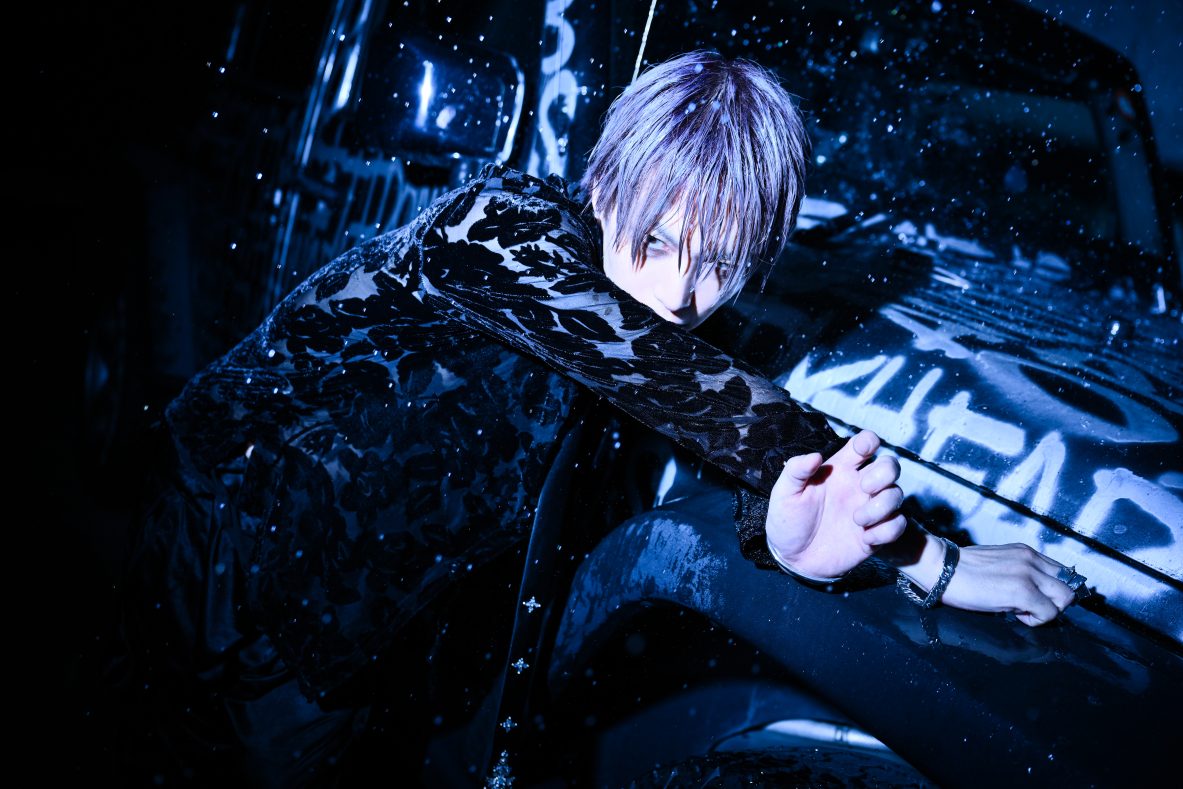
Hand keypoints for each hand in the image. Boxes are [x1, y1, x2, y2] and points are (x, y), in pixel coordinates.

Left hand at [765, 429, 906, 579]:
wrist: (793, 559)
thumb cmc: (787, 522)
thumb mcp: (784, 494)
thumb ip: (796, 471)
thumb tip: (815, 456)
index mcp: (838, 470)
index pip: (864, 445)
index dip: (869, 440)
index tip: (864, 449)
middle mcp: (858, 487)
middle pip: (890, 465)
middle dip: (885, 472)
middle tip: (864, 487)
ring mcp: (869, 510)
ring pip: (897, 494)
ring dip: (883, 505)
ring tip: (857, 520)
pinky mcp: (875, 534)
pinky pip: (898, 526)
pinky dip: (886, 531)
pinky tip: (866, 538)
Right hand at [919, 541, 1080, 626]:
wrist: (941, 568)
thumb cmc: (961, 571)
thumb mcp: (998, 563)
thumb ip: (1019, 570)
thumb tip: (1032, 590)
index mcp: (1025, 552)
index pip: (1062, 572)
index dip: (1052, 590)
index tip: (1035, 598)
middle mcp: (1031, 559)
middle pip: (1069, 586)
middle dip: (1054, 602)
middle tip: (1029, 607)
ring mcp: (1028, 573)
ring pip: (1065, 598)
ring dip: (1048, 610)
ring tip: (1022, 610)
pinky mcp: (1022, 590)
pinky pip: (1049, 612)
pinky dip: (1036, 619)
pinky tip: (1014, 613)